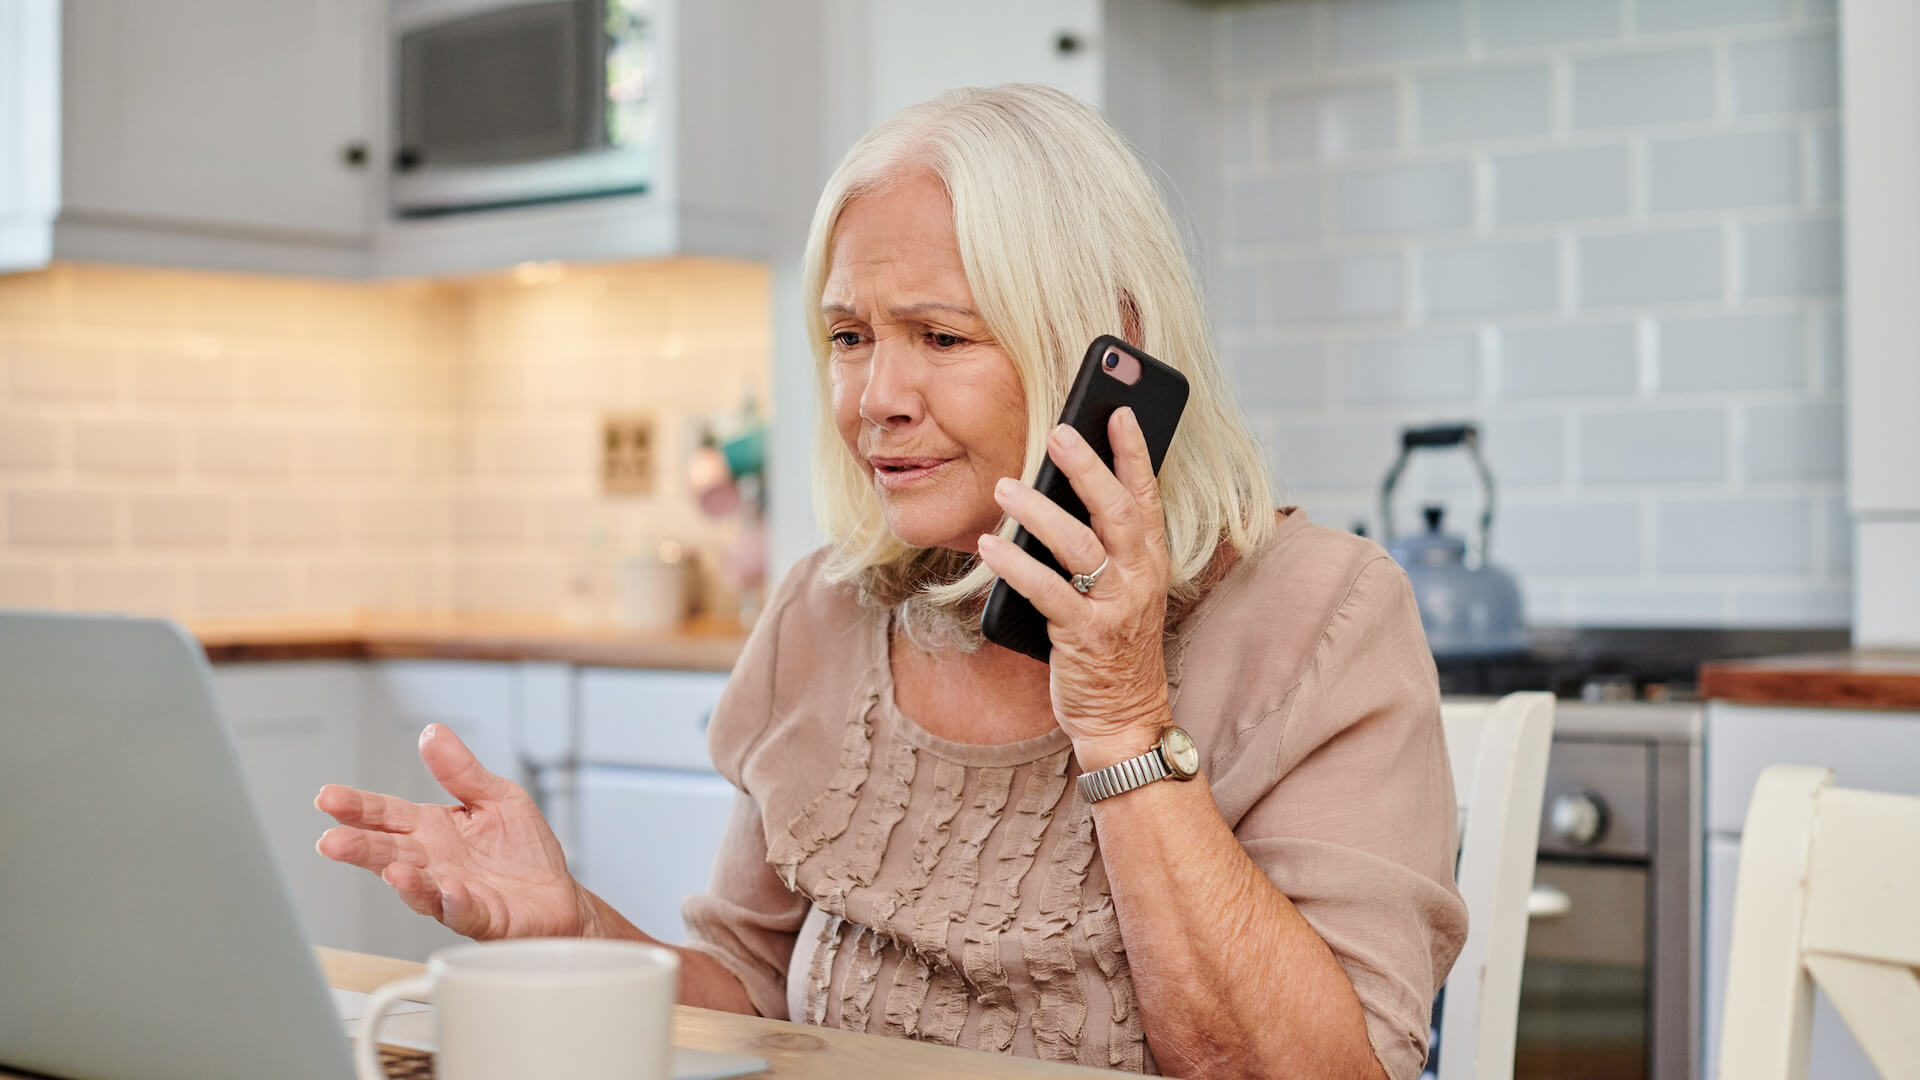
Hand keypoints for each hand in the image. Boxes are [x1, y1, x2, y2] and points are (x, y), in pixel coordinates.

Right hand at [315, 724, 589, 940]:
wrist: (559, 897)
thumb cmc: (523, 850)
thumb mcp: (496, 795)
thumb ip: (462, 771)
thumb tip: (432, 733)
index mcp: (434, 828)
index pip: (387, 814)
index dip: (357, 807)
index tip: (327, 797)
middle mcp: (434, 862)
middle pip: (389, 852)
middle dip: (360, 847)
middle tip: (331, 842)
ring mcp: (452, 892)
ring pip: (418, 887)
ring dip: (402, 880)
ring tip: (390, 869)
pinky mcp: (480, 916)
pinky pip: (462, 910)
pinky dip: (453, 901)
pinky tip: (448, 889)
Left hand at [978, 408, 1173, 769]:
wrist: (1124, 717)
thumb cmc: (1113, 645)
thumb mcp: (1119, 590)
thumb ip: (1101, 546)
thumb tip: (1057, 492)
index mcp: (1150, 560)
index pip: (1145, 495)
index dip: (1134, 452)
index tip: (1120, 412)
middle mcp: (1139, 578)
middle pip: (1114, 509)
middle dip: (1087, 466)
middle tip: (1057, 430)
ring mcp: (1115, 607)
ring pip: (1078, 545)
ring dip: (1038, 511)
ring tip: (1005, 485)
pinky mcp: (1085, 637)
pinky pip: (1047, 592)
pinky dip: (1015, 566)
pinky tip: (990, 545)